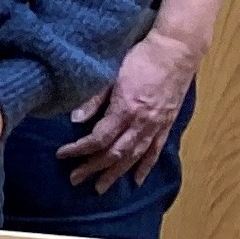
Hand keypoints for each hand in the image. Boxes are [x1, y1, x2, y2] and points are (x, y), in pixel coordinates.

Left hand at [58, 30, 197, 192]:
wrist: (177, 51)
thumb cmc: (141, 57)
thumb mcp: (112, 72)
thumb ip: (94, 98)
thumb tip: (74, 119)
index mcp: (126, 108)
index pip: (99, 138)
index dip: (79, 150)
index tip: (62, 155)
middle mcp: (143, 122)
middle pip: (115, 153)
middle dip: (94, 168)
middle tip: (75, 180)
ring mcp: (157, 125)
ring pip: (134, 157)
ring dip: (116, 173)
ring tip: (101, 187)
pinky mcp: (167, 124)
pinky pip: (155, 151)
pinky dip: (145, 167)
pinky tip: (136, 180)